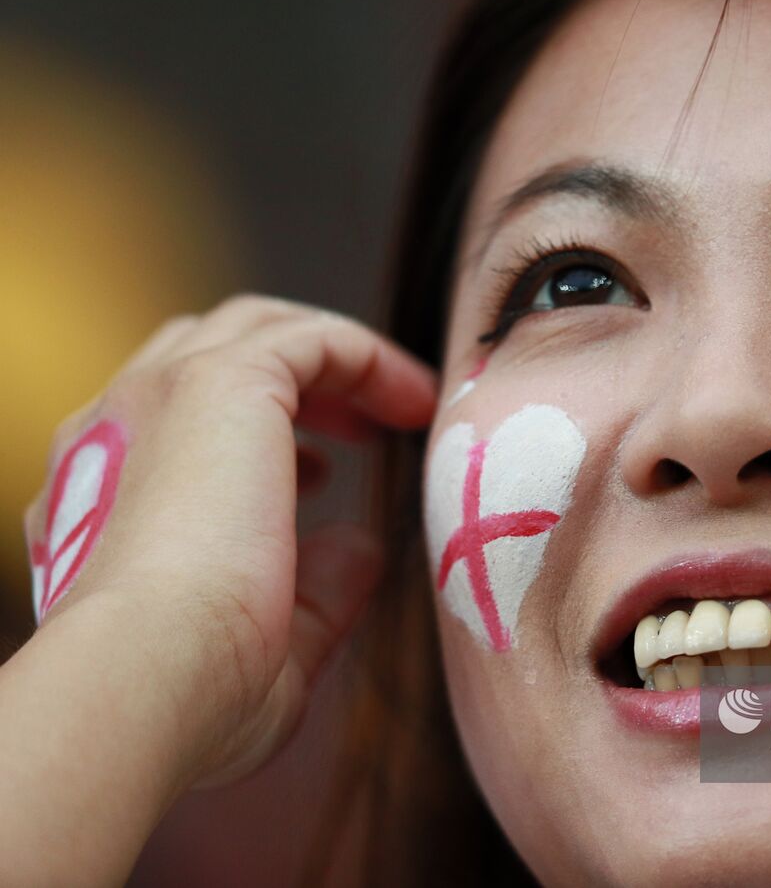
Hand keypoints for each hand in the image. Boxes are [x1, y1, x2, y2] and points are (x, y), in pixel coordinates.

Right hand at [20, 295, 435, 786]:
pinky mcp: (219, 380)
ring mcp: (157, 396)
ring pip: (256, 330)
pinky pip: (310, 338)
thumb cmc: (192, 693)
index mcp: (102, 491)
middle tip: (363, 428)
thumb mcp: (269, 640)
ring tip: (405, 405)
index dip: (254, 437)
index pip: (175, 424)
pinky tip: (414, 402)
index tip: (326, 475)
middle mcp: (115, 431)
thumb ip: (315, 588)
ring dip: (336, 360)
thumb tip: (362, 547)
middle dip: (294, 378)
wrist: (148, 679)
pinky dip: (368, 358)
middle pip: (209, 354)